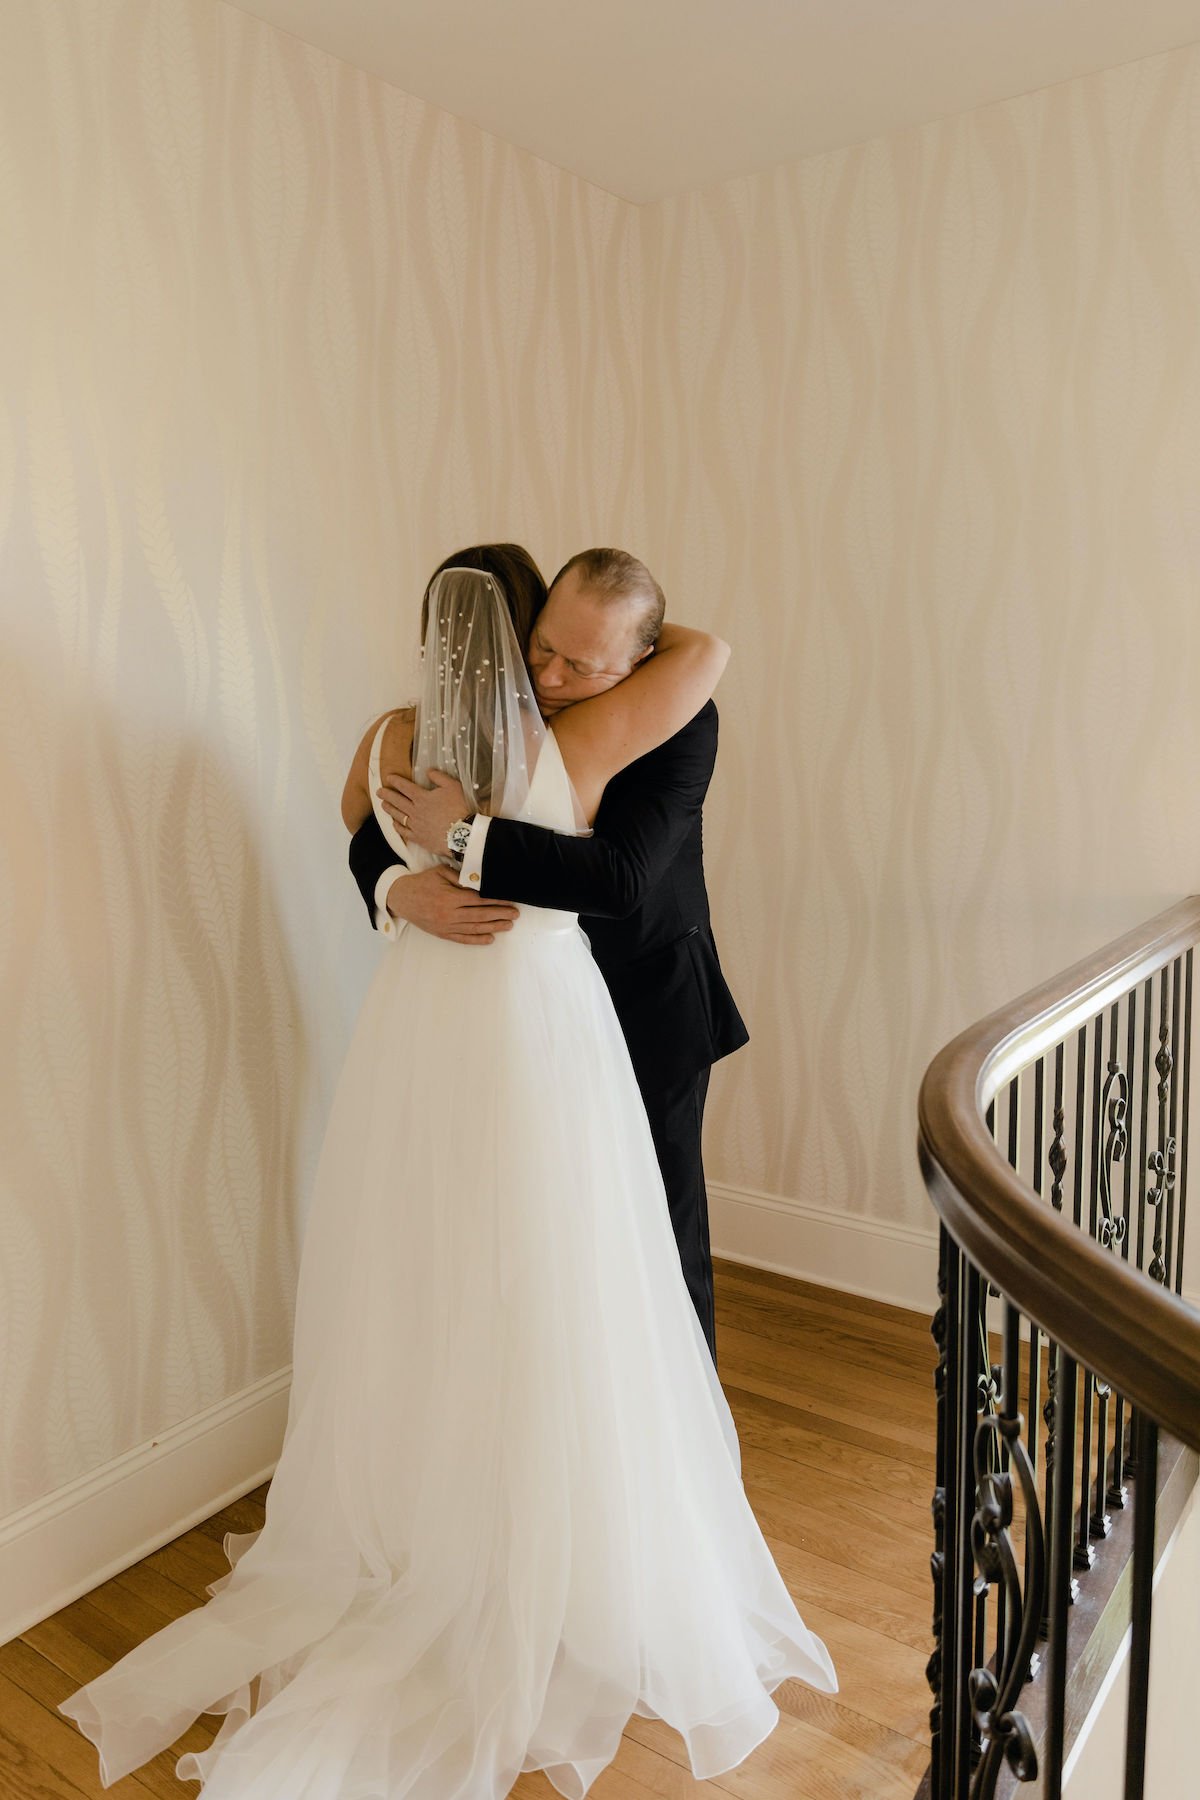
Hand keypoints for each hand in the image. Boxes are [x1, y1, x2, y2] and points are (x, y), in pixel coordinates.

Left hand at [377, 769, 470, 853]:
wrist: (462, 834)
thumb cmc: (459, 809)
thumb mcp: (453, 786)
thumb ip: (439, 777)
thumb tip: (428, 771)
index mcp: (422, 797)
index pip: (405, 787)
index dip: (395, 781)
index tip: (388, 778)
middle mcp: (415, 810)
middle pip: (397, 801)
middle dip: (386, 795)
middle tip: (379, 792)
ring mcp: (415, 825)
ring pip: (397, 815)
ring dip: (389, 809)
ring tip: (383, 805)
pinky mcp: (418, 838)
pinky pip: (403, 831)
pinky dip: (397, 826)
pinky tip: (394, 823)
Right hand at [384, 865, 517, 944]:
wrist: (401, 898)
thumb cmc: (422, 882)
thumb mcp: (441, 872)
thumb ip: (461, 877)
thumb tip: (481, 882)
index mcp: (450, 897)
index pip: (479, 900)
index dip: (496, 900)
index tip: (509, 900)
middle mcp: (449, 914)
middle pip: (480, 915)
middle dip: (500, 915)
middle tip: (515, 914)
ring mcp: (446, 926)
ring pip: (474, 928)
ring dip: (494, 927)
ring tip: (509, 926)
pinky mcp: (442, 933)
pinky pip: (463, 938)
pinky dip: (477, 939)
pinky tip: (490, 939)